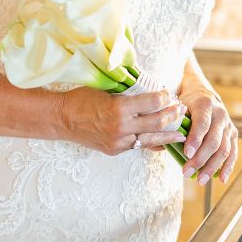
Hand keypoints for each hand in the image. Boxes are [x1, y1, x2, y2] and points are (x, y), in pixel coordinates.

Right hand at [59, 87, 187, 155]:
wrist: (61, 119)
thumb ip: (127, 95)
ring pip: (150, 139)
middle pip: (156, 122)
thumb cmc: (80, 99)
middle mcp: (121, 127)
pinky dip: (149, 143)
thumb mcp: (105, 91)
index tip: (167, 93)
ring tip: (180, 133)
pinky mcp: (114, 150)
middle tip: (180, 110)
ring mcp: (118, 141)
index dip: (164, 97)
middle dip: (171, 115)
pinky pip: (137, 146)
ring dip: (167, 135)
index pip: (152, 102)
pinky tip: (159, 142)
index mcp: (119, 108)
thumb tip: (147, 93)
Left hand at [179, 86, 237, 183]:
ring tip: (200, 180)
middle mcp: (220, 114)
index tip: (187, 154)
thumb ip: (171, 121)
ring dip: (212, 167)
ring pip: (224, 149)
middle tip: (187, 173)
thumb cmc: (184, 103)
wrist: (202, 94)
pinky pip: (233, 152)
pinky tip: (221, 179)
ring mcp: (228, 125)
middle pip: (214, 141)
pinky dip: (228, 166)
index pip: (202, 124)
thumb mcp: (176, 106)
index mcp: (204, 105)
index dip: (195, 140)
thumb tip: (160, 142)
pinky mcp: (233, 134)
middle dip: (201, 159)